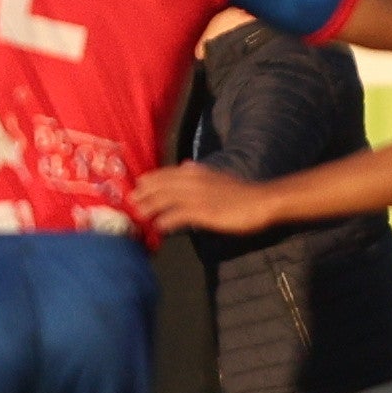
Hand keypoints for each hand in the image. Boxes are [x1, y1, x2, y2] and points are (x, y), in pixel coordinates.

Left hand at [130, 161, 274, 234]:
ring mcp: (198, 196)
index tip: (136, 188)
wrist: (262, 201)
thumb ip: (199, 172)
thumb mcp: (217, 176)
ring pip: (166, 199)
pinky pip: (180, 215)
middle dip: (143, 195)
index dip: (149, 181)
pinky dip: (167, 221)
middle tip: (129, 204)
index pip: (164, 174)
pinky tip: (159, 227)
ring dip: (149, 207)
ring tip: (138, 216)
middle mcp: (194, 180)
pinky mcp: (205, 212)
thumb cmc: (240, 192)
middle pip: (160, 186)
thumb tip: (184, 165)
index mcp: (196, 172)